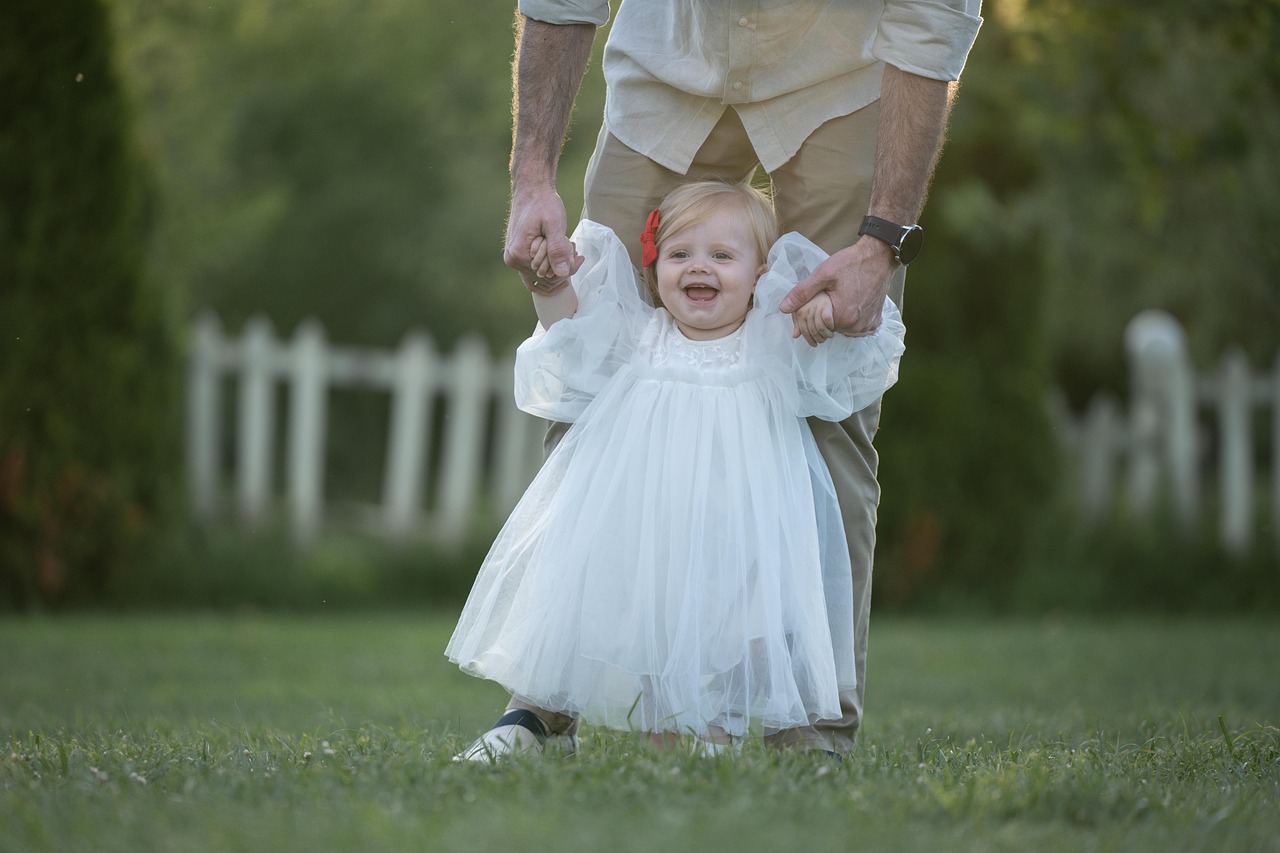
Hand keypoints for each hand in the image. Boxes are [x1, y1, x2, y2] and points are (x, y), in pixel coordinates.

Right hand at [504, 184, 583, 293]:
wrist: (531, 190)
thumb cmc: (543, 203)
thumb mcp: (554, 224)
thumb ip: (557, 250)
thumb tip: (562, 274)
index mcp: (519, 255)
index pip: (549, 278)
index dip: (567, 269)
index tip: (577, 254)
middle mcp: (513, 260)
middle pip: (545, 279)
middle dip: (563, 267)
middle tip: (575, 251)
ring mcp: (513, 259)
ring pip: (541, 277)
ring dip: (557, 267)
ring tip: (569, 250)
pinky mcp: (517, 255)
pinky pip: (534, 272)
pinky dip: (549, 267)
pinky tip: (561, 257)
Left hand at [779, 237, 895, 336]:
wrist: (879, 255)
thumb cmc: (851, 263)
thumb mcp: (822, 274)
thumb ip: (802, 293)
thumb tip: (783, 308)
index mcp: (842, 317)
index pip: (817, 328)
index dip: (811, 317)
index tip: (814, 303)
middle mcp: (856, 326)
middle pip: (830, 330)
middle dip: (823, 318)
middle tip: (827, 298)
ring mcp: (867, 324)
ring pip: (843, 329)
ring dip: (837, 319)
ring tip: (839, 299)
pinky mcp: (875, 320)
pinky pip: (858, 327)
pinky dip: (852, 320)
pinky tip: (850, 304)